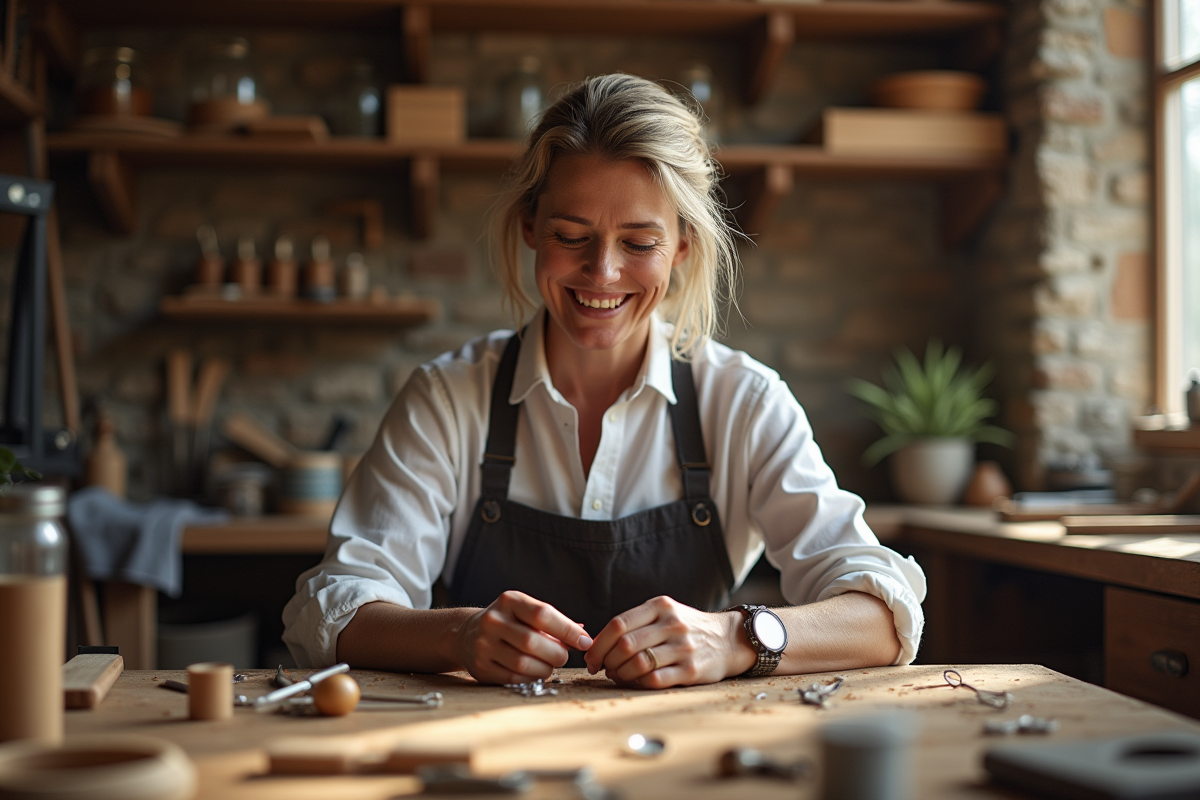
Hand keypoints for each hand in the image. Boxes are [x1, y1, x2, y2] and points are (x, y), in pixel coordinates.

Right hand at [454, 590, 592, 684]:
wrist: (466, 634)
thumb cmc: (509, 622)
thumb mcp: (526, 612)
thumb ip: (554, 622)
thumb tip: (583, 635)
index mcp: (509, 601)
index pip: (542, 614)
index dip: (567, 630)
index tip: (585, 642)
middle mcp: (493, 620)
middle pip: (533, 642)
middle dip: (557, 653)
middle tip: (562, 656)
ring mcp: (484, 645)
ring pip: (524, 664)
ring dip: (545, 669)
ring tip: (548, 664)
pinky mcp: (481, 668)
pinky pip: (514, 678)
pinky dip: (531, 678)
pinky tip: (534, 672)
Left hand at [584, 596, 754, 688]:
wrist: (728, 640)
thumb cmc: (686, 628)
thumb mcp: (665, 613)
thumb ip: (635, 623)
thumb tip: (596, 644)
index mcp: (660, 607)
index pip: (619, 624)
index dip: (599, 643)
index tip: (591, 656)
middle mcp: (672, 624)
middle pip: (625, 645)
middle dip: (607, 660)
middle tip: (602, 668)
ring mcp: (683, 648)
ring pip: (638, 663)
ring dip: (620, 673)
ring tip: (617, 675)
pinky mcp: (691, 670)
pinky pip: (654, 680)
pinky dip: (637, 683)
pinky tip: (634, 682)